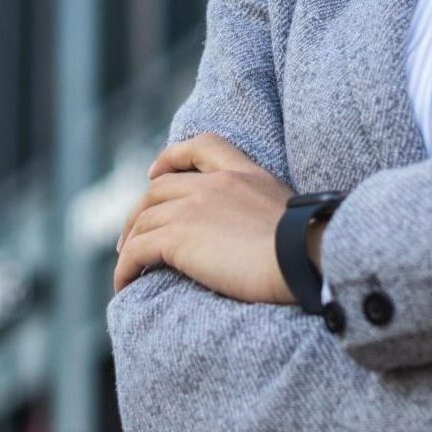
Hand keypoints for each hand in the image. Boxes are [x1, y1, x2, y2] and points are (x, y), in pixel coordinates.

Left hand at [113, 132, 297, 303]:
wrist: (301, 259)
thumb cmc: (308, 250)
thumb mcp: (289, 214)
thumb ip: (266, 213)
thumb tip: (263, 237)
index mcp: (244, 173)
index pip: (201, 145)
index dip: (171, 156)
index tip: (154, 173)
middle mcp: (214, 184)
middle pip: (158, 189)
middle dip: (139, 212)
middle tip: (132, 237)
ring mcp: (192, 208)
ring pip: (143, 221)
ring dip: (129, 245)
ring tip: (128, 269)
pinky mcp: (177, 237)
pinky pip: (137, 250)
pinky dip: (125, 268)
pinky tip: (124, 286)